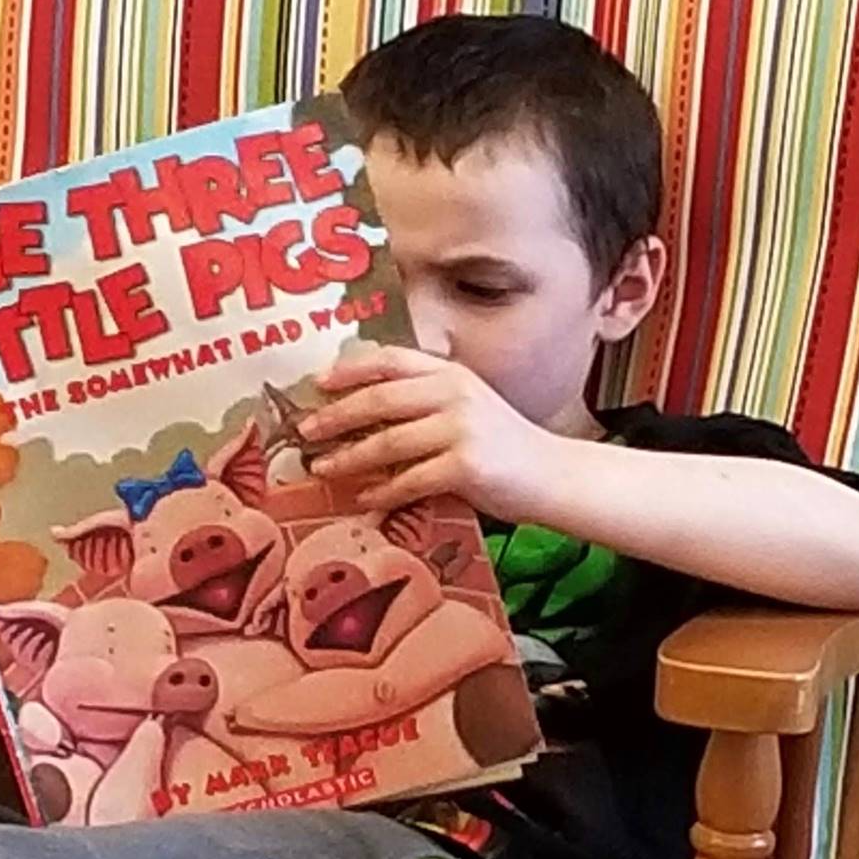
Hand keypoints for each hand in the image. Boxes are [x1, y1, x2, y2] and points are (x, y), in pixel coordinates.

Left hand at [300, 345, 557, 518]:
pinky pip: (409, 480)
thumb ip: (425, 402)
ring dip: (349, 458)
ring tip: (322, 468)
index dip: (350, 369)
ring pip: (388, 442)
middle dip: (336, 416)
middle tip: (306, 432)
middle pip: (380, 399)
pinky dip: (382, 492)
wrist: (552, 475)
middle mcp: (455, 394)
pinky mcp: (466, 467)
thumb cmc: (503, 445)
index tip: (318, 383)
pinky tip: (364, 498)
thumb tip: (361, 411)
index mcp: (452, 374)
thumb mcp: (467, 407)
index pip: (391, 360)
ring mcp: (461, 429)